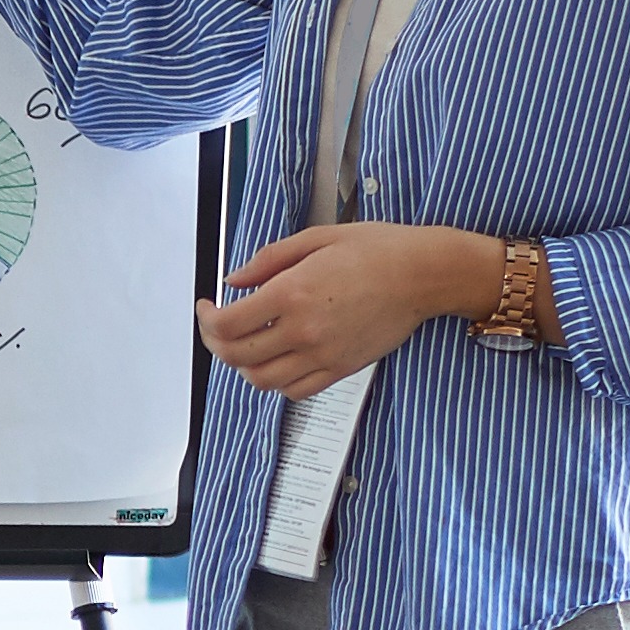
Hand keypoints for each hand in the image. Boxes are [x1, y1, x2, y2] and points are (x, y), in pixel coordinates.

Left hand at [193, 224, 501, 397]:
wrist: (423, 274)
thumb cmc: (377, 250)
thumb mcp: (315, 238)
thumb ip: (267, 260)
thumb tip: (234, 281)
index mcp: (292, 292)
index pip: (227, 324)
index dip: (205, 318)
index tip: (206, 305)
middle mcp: (303, 330)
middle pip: (236, 356)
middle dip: (215, 342)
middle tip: (216, 325)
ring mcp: (323, 355)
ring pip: (261, 380)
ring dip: (243, 364)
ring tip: (245, 343)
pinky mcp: (341, 369)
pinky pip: (295, 390)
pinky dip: (276, 381)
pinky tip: (276, 359)